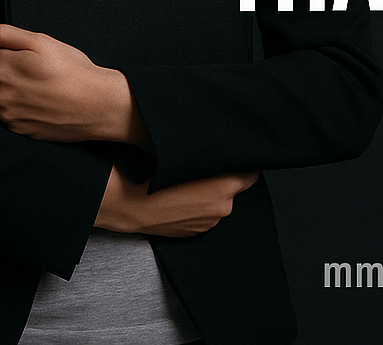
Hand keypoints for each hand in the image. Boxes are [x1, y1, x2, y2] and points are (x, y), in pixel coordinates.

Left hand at [0, 24, 150, 147]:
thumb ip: (3, 35)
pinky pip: (11, 111)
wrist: (96, 105)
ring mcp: (7, 114)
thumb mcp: (41, 41)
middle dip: (10, 67)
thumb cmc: (72, 70)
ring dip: (15, 87)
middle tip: (40, 68)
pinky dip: (22, 105)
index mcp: (0, 68)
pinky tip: (42, 100)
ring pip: (1, 93)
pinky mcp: (17, 129)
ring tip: (43, 85)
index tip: (29, 53)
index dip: (8, 48)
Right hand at [95, 164, 259, 236]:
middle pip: (235, 187)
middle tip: (207, 166)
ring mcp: (210, 223)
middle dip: (225, 178)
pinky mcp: (197, 233)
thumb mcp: (187, 155)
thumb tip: (224, 149)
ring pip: (219, 201)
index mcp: (225, 187)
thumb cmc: (156, 176)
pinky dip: (199, 206)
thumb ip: (212, 154)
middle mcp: (223, 207)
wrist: (131, 204)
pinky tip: (182, 197)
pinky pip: (206, 214)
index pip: (251, 174)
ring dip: (211, 193)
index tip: (237, 158)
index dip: (244, 164)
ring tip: (189, 181)